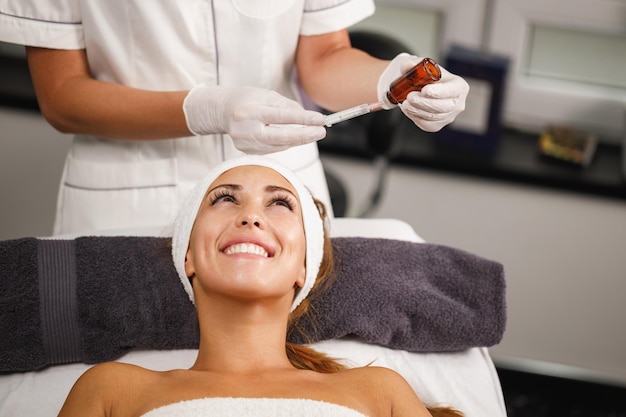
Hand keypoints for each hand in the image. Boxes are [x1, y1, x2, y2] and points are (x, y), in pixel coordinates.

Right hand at [183, 84, 326, 153]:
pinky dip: (285, 143)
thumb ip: (287, 106)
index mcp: (250, 111)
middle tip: (322, 132)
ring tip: (311, 132)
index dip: (303, 120)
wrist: (221, 111)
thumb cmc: (247, 99)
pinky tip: (292, 137)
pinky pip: (273, 149)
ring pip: (280, 145)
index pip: (282, 117)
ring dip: (298, 140)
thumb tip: (308, 118)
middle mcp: (246, 130)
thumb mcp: (266, 95)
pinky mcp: (247, 151)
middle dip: (304, 136)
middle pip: (281, 138)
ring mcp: (245, 144)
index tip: (321, 120)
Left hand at [378, 53, 468, 131]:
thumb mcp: (420, 65)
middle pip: (443, 106)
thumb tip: (407, 65)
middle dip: (424, 103)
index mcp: (459, 86)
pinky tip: (408, 109)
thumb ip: (412, 64)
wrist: (421, 88)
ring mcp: (449, 116)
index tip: (425, 90)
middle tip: (410, 97)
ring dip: (417, 110)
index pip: (452, 91)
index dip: (439, 92)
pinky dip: (415, 117)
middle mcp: (458, 103)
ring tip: (405, 103)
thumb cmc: (425, 75)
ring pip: (434, 117)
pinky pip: (427, 125)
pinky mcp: (438, 125)